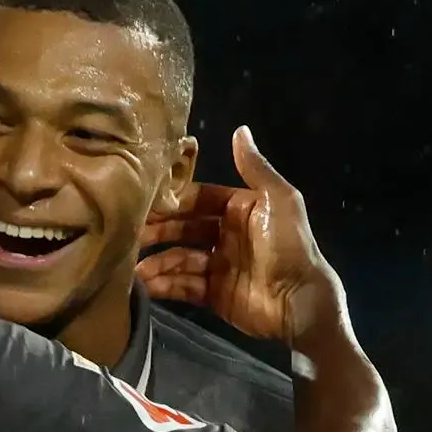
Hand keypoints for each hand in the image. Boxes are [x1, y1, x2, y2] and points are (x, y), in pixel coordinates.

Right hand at [136, 126, 341, 342]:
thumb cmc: (288, 246)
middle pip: (183, 229)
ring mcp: (219, 265)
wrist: (299, 301)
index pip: (198, 200)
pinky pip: (183, 286)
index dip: (173, 201)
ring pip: (179, 259)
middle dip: (158, 231)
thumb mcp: (277, 199)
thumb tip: (240, 130)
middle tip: (131, 235)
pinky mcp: (214, 295)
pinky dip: (165, 285)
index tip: (145, 203)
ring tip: (134, 267)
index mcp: (240, 208)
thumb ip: (255, 167)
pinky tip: (146, 285)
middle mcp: (227, 234)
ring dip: (157, 261)